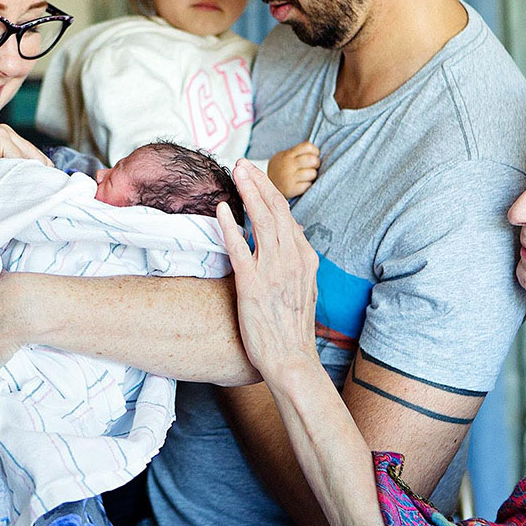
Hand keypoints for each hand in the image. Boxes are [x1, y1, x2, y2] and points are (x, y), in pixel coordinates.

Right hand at [0, 124, 51, 206]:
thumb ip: (5, 187)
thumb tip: (27, 202)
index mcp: (2, 146)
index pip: (32, 161)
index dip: (40, 178)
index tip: (49, 197)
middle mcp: (4, 136)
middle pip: (36, 157)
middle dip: (44, 178)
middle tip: (52, 198)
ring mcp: (1, 134)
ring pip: (31, 156)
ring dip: (38, 175)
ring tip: (44, 194)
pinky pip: (19, 155)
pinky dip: (26, 170)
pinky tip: (29, 185)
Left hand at [216, 160, 319, 378]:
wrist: (292, 361)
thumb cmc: (292, 329)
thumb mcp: (304, 289)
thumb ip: (296, 261)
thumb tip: (292, 238)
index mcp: (305, 259)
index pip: (287, 215)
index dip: (270, 191)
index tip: (255, 175)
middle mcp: (292, 260)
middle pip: (275, 211)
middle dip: (258, 183)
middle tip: (242, 164)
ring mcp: (274, 271)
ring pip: (262, 221)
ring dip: (248, 193)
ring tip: (235, 173)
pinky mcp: (253, 285)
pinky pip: (240, 249)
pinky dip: (230, 227)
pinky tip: (221, 210)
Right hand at [267, 142, 319, 197]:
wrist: (266, 185)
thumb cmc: (281, 168)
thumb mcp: (284, 156)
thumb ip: (298, 153)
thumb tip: (316, 153)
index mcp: (288, 154)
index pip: (308, 146)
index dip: (314, 151)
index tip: (313, 155)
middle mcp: (288, 165)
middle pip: (312, 160)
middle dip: (316, 163)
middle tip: (312, 166)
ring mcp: (289, 178)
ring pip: (312, 173)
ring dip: (312, 175)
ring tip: (306, 176)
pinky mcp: (291, 189)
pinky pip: (308, 185)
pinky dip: (307, 185)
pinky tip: (302, 184)